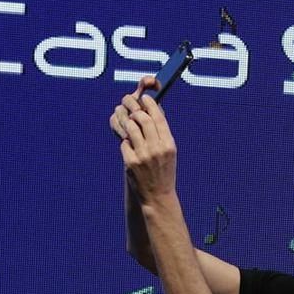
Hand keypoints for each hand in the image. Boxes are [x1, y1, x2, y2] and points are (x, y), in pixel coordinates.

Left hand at [115, 78, 176, 201]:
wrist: (157, 196)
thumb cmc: (164, 172)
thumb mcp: (169, 153)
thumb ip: (161, 134)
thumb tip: (151, 112)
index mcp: (169, 145)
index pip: (158, 118)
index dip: (150, 104)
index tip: (144, 98)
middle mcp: (157, 149)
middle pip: (143, 119)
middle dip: (135, 109)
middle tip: (131, 106)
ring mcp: (143, 156)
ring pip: (131, 128)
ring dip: (128, 123)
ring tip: (129, 124)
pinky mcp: (130, 162)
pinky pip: (124, 143)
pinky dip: (126, 142)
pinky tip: (129, 146)